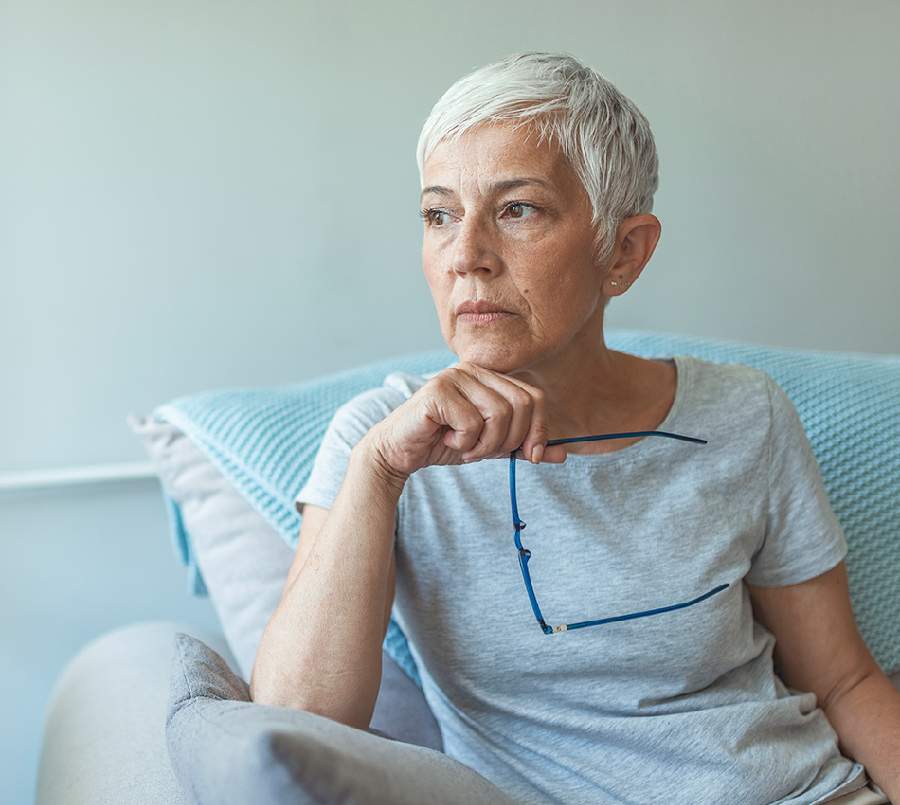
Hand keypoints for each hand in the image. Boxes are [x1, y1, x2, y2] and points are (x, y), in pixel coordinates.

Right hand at [365, 360, 567, 478]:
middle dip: (509, 439)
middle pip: (521, 405)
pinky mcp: (437, 391)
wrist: (400, 451)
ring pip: (499, 414)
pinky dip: (464, 442)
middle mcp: (474, 370)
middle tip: (486, 452)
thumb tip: (564, 453)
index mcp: (490, 377)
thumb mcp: (492, 445)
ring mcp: (454, 376)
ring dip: (485, 444)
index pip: (535, 397)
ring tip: (465, 447)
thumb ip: (524, 446)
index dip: (538, 430)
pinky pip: (471, 423)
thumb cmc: (445, 443)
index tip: (529, 456)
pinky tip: (447, 439)